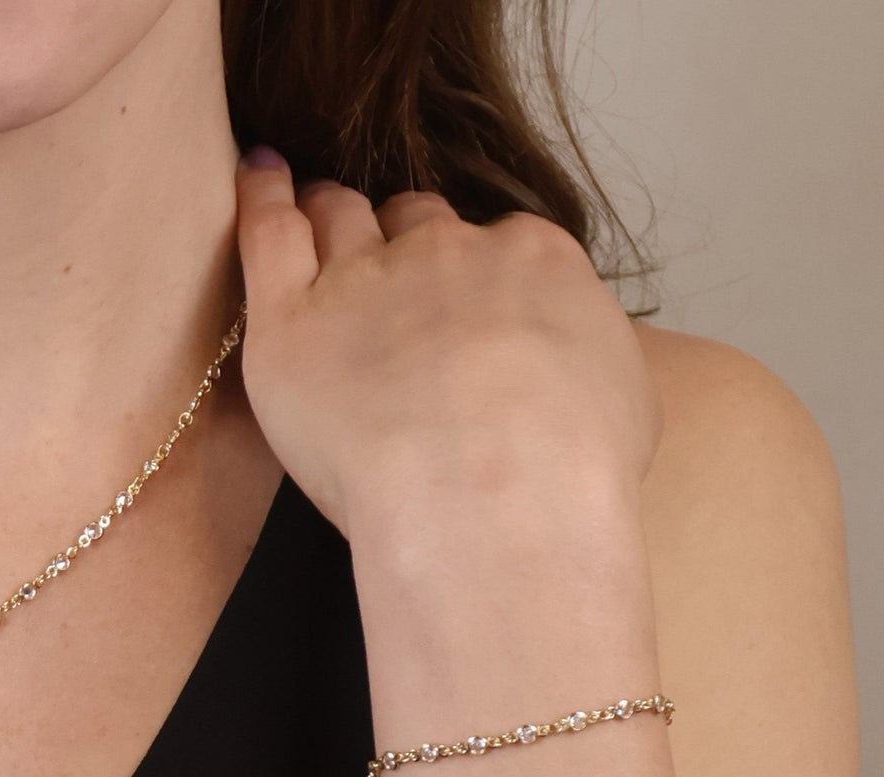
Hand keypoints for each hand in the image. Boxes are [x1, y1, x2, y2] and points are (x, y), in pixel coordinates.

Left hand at [231, 152, 659, 542]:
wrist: (496, 496)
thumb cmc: (569, 475)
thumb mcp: (624, 408)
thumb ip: (589, 370)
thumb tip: (575, 383)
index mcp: (532, 264)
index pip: (493, 247)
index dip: (469, 272)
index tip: (457, 303)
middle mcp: (449, 253)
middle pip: (412, 222)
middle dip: (398, 239)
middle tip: (381, 273)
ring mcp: (365, 279)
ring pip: (339, 216)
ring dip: (329, 215)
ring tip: (312, 216)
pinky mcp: (292, 321)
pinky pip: (268, 229)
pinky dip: (261, 195)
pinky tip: (259, 172)